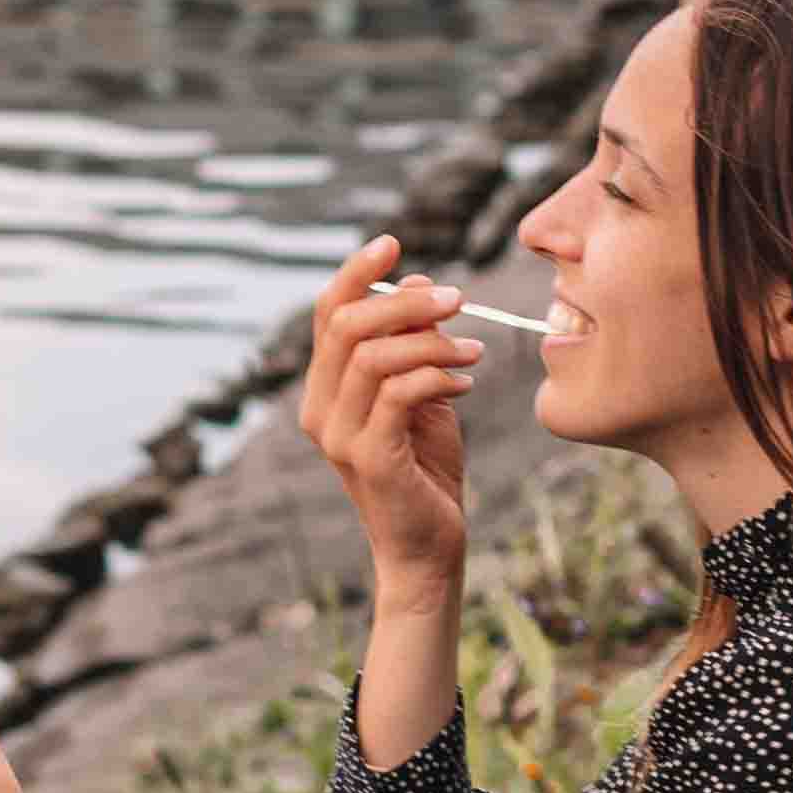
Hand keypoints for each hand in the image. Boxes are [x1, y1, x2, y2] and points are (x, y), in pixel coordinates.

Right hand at [298, 233, 478, 598]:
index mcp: (323, 390)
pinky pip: (400, 392)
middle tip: (460, 298)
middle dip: (407, 301)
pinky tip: (468, 381)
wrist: (428, 548)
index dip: (357, 272)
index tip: (395, 244)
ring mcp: (339, 437)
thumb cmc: (425, 469)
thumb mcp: (421, 394)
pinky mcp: (370, 459)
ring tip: (475, 350)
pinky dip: (439, 375)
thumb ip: (414, 343)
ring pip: (374, 355)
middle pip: (348, 325)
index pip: (328, 313)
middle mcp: (318, 410)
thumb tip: (422, 282)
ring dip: (433, 340)